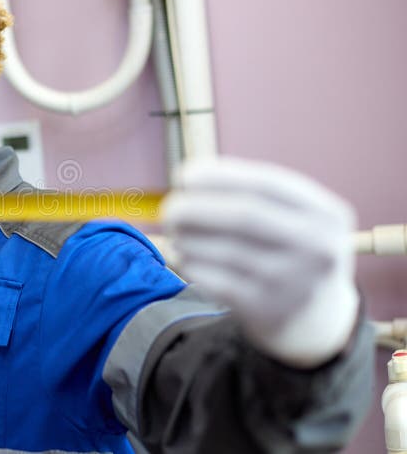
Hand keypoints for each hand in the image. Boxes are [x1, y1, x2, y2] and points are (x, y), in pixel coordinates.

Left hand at [162, 156, 358, 368]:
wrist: (316, 321)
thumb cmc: (291, 253)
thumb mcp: (296, 220)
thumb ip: (253, 195)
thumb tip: (188, 177)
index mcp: (327, 215)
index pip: (266, 184)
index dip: (219, 177)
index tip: (183, 175)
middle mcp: (316, 248)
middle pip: (244, 216)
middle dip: (197, 207)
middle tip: (169, 209)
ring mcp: (292, 282)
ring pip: (224, 250)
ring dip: (188, 238)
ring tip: (176, 234)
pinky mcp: (266, 310)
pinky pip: (215, 280)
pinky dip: (191, 264)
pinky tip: (183, 257)